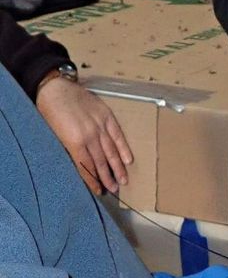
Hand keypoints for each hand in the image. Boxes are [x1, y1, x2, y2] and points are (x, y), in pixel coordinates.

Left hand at [36, 76, 132, 194]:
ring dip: (118, 167)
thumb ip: (68, 149)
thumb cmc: (49, 110)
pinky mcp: (106, 116)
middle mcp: (89, 136)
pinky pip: (117, 135)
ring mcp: (100, 126)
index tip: (98, 191)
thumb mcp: (53, 133)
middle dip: (108, 177)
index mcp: (74, 141)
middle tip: (114, 190)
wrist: (53, 87)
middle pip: (101, 162)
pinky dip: (123, 148)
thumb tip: (80, 164)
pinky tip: (128, 159)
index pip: (87, 166)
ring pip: (111, 151)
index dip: (93, 180)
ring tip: (124, 181)